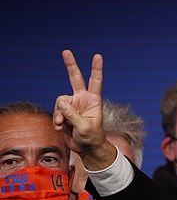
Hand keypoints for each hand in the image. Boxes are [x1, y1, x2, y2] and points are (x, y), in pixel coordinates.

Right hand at [53, 50, 115, 169]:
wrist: (86, 148)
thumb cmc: (91, 138)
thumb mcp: (84, 127)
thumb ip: (73, 115)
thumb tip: (61, 103)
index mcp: (93, 101)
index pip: (95, 82)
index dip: (96, 69)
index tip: (97, 56)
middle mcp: (83, 99)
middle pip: (75, 79)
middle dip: (71, 65)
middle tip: (66, 51)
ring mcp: (73, 105)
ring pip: (60, 101)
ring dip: (59, 113)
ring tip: (63, 124)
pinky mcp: (64, 112)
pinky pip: (56, 111)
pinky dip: (56, 119)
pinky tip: (61, 127)